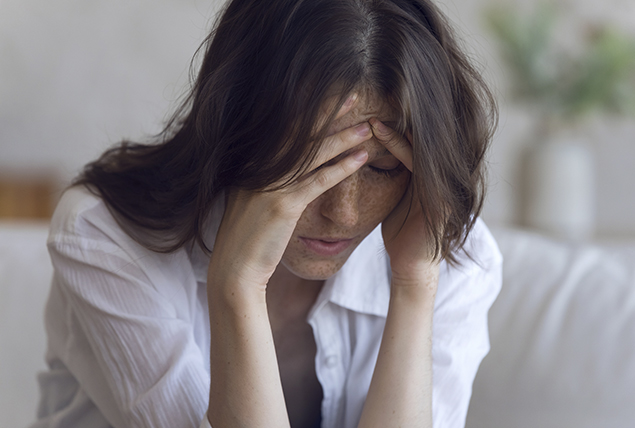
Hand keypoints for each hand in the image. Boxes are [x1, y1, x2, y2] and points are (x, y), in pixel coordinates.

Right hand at [209, 97, 371, 291]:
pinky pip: (319, 181)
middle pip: (301, 133)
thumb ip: (266, 180)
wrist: (235, 268)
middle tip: (355, 95)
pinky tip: (362, 159)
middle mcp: (260, 168)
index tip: (331, 97)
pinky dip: (342, 168)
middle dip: (329, 112)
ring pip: (314, 154)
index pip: (286, 130)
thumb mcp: (251, 201)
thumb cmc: (247, 238)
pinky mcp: (283, 205)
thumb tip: (285, 168)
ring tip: (368, 128)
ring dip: (344, 139)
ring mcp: (270, 185)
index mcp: (252, 164)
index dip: (310, 111)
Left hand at [369, 118, 439, 287]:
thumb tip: (374, 160)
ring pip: (419, 148)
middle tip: (370, 108)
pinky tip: (383, 135)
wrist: (411, 265)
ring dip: (394, 132)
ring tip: (372, 119)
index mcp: (429, 177)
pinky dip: (400, 147)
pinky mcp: (439, 197)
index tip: (369, 116)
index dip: (393, 129)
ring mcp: (442, 186)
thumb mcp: (397, 200)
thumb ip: (396, 179)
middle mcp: (440, 178)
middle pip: (420, 141)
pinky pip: (419, 164)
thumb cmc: (401, 234)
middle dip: (396, 123)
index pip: (414, 144)